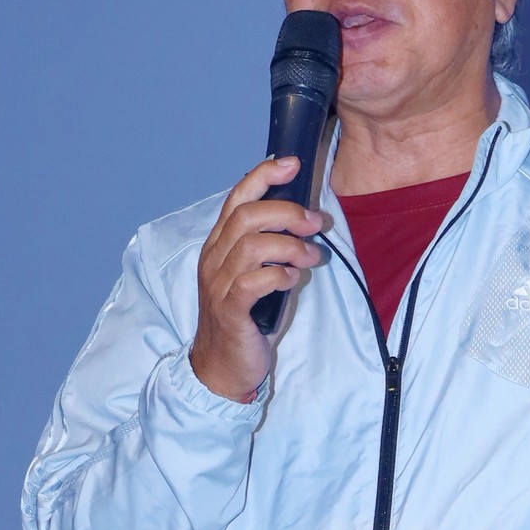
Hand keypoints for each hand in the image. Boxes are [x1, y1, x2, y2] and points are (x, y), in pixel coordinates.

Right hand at [188, 159, 327, 400]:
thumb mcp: (257, 274)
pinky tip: (293, 280)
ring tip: (312, 257)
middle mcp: (214, 259)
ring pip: (251, 245)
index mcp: (219, 245)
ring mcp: (218, 284)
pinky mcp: (229, 310)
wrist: (221, 366)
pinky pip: (253, 282)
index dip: (263, 176)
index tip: (291, 163)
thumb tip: (306, 221)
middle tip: (315, 223)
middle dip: (287, 212)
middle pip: (246, 216)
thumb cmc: (245, 318)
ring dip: (290, 245)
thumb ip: (272, 248)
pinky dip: (279, 275)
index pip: (237, 198)